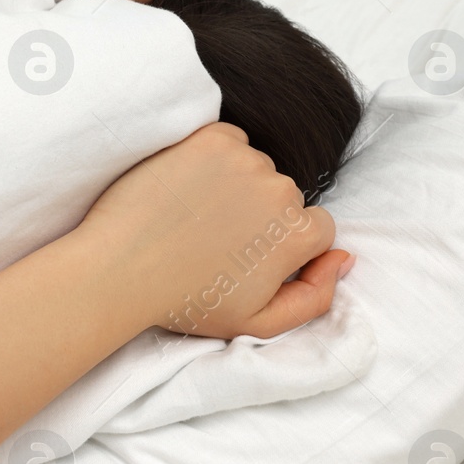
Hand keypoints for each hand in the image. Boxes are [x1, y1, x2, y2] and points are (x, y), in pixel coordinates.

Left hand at [76, 123, 353, 339]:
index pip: (315, 227)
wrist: (119, 271)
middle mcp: (281, 191)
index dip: (281, 244)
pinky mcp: (209, 139)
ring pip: (254, 167)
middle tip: (211, 241)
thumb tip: (344, 258)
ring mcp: (245, 160)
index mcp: (299, 234)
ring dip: (232, 185)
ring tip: (193, 218)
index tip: (245, 256)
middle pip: (284, 195)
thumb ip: (315, 298)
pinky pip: (227, 140)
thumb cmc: (185, 303)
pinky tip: (185, 189)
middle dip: (256, 215)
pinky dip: (211, 158)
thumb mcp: (258, 324)